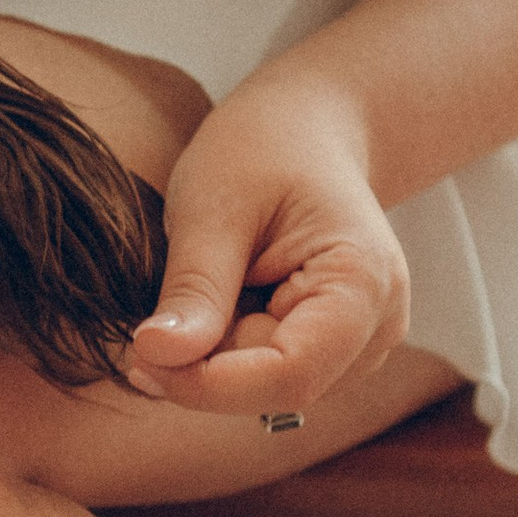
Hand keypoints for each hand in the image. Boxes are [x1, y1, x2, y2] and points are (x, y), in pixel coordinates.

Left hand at [123, 74, 411, 418]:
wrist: (306, 127)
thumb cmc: (264, 148)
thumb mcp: (214, 206)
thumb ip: (194, 288)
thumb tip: (156, 358)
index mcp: (363, 284)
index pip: (288, 375)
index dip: (207, 383)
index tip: (140, 357)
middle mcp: (378, 326)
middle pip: (276, 388)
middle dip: (205, 365)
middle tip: (156, 313)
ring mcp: (362, 343)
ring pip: (267, 388)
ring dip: (216, 356)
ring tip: (213, 282)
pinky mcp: (336, 350)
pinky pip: (267, 374)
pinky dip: (229, 349)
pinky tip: (229, 297)